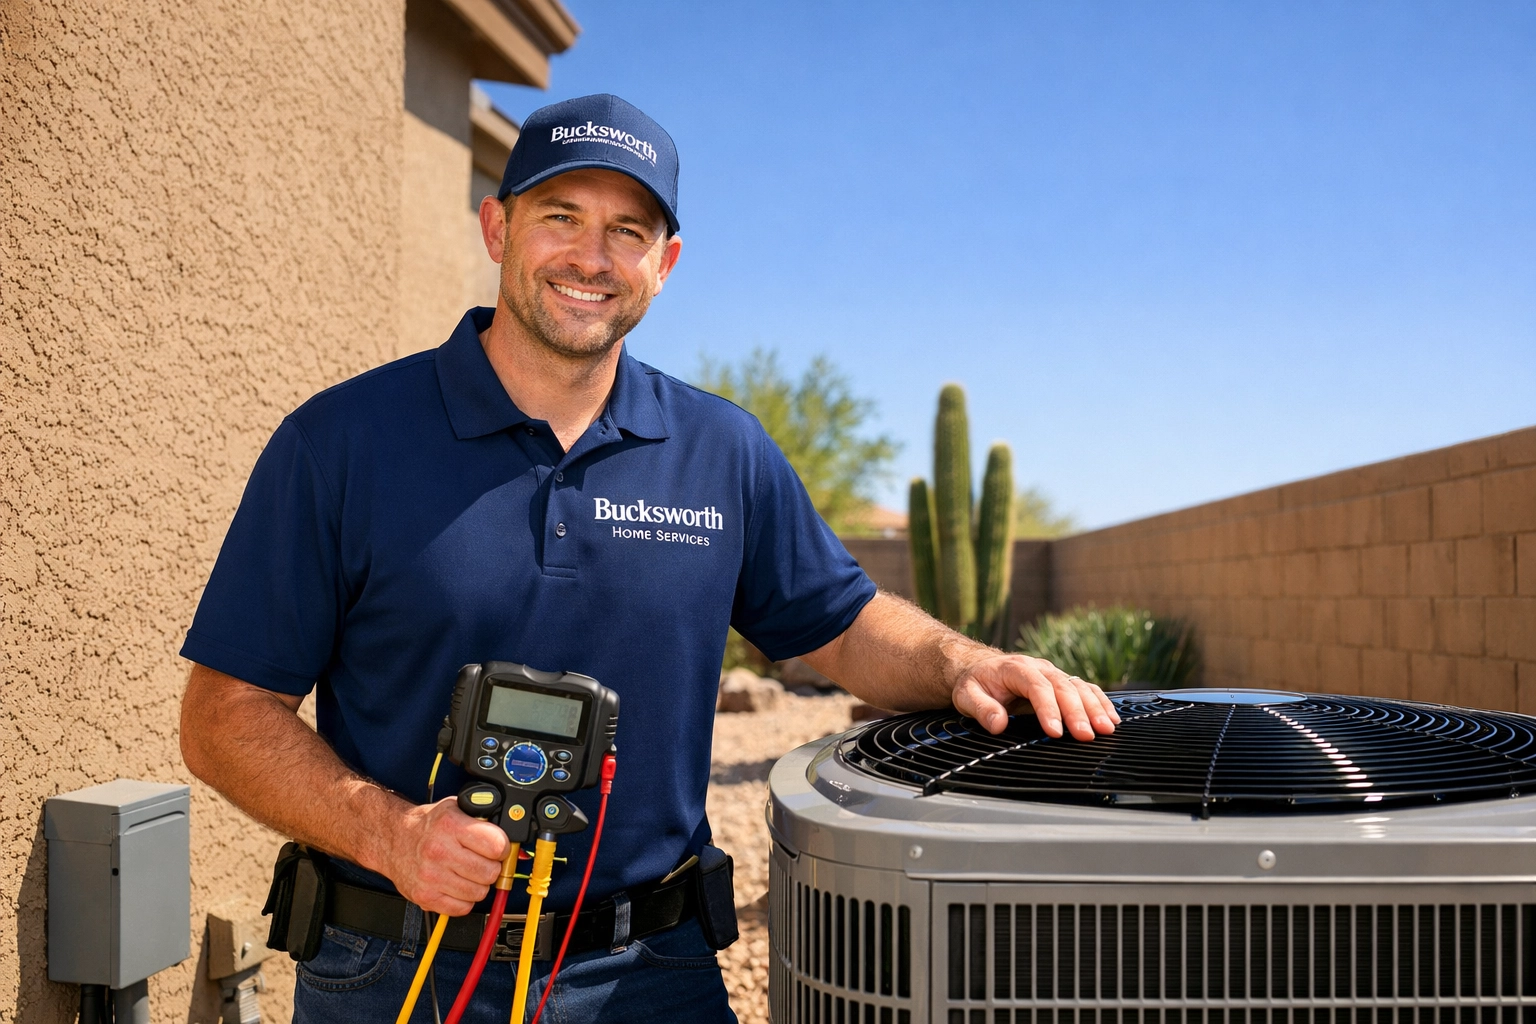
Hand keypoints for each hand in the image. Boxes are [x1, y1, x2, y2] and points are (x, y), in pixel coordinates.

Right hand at [384, 798, 509, 915]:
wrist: (393, 838)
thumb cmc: (427, 825)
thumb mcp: (456, 809)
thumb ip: (484, 820)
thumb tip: (514, 841)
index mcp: (450, 825)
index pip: (496, 845)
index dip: (502, 847)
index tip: (497, 847)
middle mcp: (439, 851)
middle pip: (490, 872)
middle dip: (491, 867)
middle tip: (482, 860)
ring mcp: (431, 877)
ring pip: (479, 892)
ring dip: (479, 884)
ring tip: (468, 872)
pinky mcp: (425, 897)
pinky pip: (462, 908)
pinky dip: (464, 900)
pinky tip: (457, 885)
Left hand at [951, 652, 1119, 740]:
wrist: (980, 668)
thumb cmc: (975, 683)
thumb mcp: (966, 695)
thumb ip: (981, 708)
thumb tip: (998, 724)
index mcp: (1016, 668)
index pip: (1037, 687)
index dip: (1048, 708)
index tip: (1054, 732)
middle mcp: (1039, 668)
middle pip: (1063, 687)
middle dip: (1076, 712)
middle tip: (1086, 735)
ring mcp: (1053, 674)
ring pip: (1078, 687)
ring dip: (1094, 708)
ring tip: (1106, 729)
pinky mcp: (1062, 682)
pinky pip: (1085, 689)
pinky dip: (1100, 702)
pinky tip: (1112, 718)